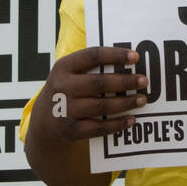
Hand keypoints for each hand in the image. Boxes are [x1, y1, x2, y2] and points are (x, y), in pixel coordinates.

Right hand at [33, 46, 147, 142]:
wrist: (43, 121)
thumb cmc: (65, 91)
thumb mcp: (68, 73)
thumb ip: (91, 66)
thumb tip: (129, 62)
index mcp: (63, 67)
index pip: (92, 56)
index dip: (115, 55)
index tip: (135, 57)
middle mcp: (62, 87)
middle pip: (99, 83)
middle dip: (125, 81)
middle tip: (143, 81)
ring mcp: (64, 110)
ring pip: (101, 106)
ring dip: (125, 103)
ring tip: (142, 99)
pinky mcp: (70, 130)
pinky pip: (99, 127)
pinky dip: (117, 124)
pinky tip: (131, 119)